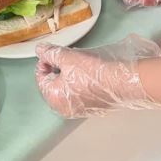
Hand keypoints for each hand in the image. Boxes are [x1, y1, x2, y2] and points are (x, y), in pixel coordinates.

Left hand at [35, 36, 160, 117]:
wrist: (121, 83)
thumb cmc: (93, 72)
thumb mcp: (68, 57)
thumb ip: (51, 53)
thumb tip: (39, 50)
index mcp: (53, 97)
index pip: (40, 77)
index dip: (46, 61)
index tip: (55, 52)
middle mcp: (63, 109)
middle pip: (53, 84)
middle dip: (58, 69)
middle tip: (68, 57)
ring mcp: (78, 111)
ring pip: (66, 89)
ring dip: (69, 76)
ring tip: (80, 64)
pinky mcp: (91, 109)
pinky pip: (79, 95)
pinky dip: (80, 84)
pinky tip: (89, 75)